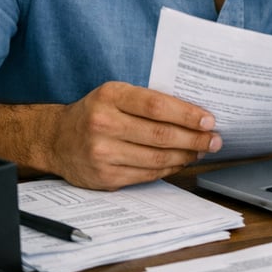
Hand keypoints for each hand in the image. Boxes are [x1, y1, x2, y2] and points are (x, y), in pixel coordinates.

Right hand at [47, 81, 221, 189]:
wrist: (56, 139)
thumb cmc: (96, 111)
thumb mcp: (116, 94)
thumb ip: (147, 101)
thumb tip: (193, 114)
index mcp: (110, 96)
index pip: (157, 106)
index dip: (187, 114)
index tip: (209, 119)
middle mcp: (104, 124)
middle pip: (161, 135)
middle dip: (194, 139)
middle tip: (215, 140)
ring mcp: (103, 153)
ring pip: (157, 158)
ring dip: (186, 155)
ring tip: (202, 151)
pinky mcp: (105, 177)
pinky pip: (147, 174)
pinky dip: (169, 168)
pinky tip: (181, 161)